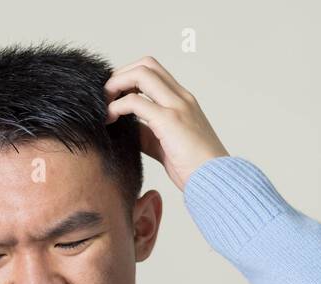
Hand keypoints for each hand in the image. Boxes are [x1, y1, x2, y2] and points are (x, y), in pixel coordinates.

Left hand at [105, 56, 228, 191]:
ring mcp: (177, 106)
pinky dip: (117, 106)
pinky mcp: (169, 120)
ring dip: (116, 85)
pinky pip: (135, 101)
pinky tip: (110, 120)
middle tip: (105, 97)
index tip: (115, 97)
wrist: (215, 181)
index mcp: (183, 101)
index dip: (129, 78)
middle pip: (146, 64)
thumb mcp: (165, 145)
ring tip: (104, 106)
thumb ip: (147, 133)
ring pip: (141, 73)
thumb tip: (126, 129)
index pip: (153, 72)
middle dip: (120, 75)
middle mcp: (181, 97)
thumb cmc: (194, 169)